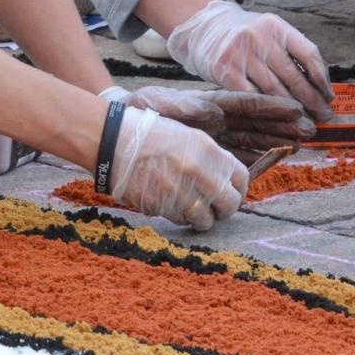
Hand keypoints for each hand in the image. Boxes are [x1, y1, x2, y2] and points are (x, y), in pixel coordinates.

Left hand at [102, 85, 315, 162]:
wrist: (123, 127)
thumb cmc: (142, 111)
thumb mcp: (159, 104)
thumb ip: (184, 107)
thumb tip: (212, 113)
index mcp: (210, 103)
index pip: (246, 104)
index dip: (271, 106)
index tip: (295, 107)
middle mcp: (218, 120)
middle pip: (257, 122)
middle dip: (283, 125)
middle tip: (311, 129)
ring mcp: (217, 137)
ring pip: (253, 138)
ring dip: (277, 140)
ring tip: (302, 142)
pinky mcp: (211, 153)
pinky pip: (240, 156)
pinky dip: (259, 158)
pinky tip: (278, 158)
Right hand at [106, 106, 247, 230]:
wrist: (113, 141)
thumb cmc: (147, 133)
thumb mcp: (186, 135)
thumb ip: (209, 158)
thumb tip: (223, 180)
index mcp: (209, 151)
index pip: (241, 179)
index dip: (238, 189)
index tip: (230, 193)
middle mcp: (201, 174)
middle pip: (229, 205)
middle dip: (223, 209)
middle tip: (213, 206)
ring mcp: (183, 193)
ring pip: (206, 220)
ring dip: (200, 217)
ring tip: (188, 207)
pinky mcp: (164, 208)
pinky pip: (181, 221)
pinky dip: (178, 217)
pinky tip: (168, 203)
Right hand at [164, 0, 334, 122]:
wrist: (204, 27)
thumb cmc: (244, 35)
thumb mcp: (269, 32)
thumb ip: (291, 53)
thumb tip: (320, 87)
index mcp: (276, 26)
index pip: (309, 54)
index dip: (323, 80)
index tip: (329, 97)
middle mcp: (259, 37)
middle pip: (294, 76)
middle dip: (312, 101)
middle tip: (323, 118)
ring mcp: (240, 54)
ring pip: (274, 91)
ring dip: (293, 111)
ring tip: (305, 124)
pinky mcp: (224, 70)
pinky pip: (251, 97)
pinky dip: (266, 110)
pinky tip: (275, 120)